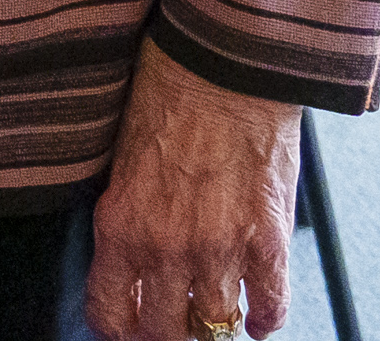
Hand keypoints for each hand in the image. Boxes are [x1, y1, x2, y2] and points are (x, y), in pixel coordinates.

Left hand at [86, 46, 300, 338]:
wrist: (222, 65)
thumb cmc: (169, 96)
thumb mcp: (123, 160)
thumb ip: (129, 216)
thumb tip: (134, 259)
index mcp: (120, 226)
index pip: (110, 313)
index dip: (121, 328)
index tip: (130, 326)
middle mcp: (165, 247)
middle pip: (165, 330)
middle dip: (169, 330)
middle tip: (177, 321)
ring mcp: (219, 248)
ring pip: (216, 323)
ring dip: (216, 322)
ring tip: (218, 314)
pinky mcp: (267, 239)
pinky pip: (270, 304)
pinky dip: (265, 317)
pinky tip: (259, 316)